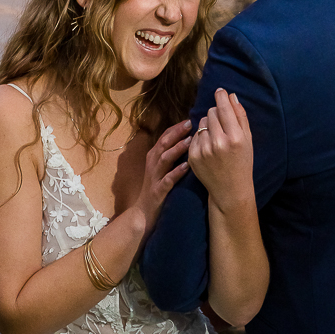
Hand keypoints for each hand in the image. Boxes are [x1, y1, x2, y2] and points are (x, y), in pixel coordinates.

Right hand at [132, 120, 191, 237]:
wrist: (143, 215)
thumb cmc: (157, 189)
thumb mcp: (161, 169)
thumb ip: (171, 154)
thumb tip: (189, 139)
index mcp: (154, 157)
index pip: (164, 136)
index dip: (176, 127)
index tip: (190, 118)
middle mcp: (153, 164)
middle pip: (164, 143)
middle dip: (177, 132)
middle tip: (191, 124)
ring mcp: (154, 177)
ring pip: (165, 159)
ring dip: (177, 149)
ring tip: (190, 141)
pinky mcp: (157, 191)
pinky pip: (167, 180)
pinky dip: (177, 172)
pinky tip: (186, 167)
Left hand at [188, 89, 253, 212]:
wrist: (230, 190)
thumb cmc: (242, 163)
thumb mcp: (248, 140)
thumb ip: (241, 117)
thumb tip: (232, 96)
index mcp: (234, 137)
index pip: (223, 107)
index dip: (221, 96)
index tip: (219, 91)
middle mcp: (218, 142)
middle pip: (211, 112)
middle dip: (217, 114)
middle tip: (223, 125)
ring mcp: (203, 150)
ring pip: (202, 122)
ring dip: (208, 125)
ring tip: (216, 138)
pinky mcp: (193, 156)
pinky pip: (194, 135)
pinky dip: (201, 138)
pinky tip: (209, 148)